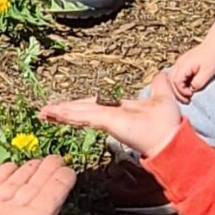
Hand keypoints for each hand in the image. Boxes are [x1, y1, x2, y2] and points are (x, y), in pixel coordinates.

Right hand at [0, 156, 86, 214]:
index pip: (47, 203)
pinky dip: (1, 176)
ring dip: (26, 174)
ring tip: (37, 160)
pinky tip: (8, 167)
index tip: (70, 168)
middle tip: (56, 158)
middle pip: (33, 192)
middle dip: (45, 175)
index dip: (59, 185)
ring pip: (13, 188)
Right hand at [41, 71, 184, 160]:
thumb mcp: (163, 97)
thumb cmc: (168, 124)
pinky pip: (85, 116)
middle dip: (63, 110)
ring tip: (43, 113)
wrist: (172, 140)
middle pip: (81, 109)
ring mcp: (107, 119)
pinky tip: (56, 113)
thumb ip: (159, 86)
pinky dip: (70, 115)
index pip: (94, 105)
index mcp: (118, 109)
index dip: (79, 104)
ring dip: (61, 112)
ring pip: (79, 113)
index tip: (65, 105)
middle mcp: (110, 115)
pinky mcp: (107, 122)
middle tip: (43, 111)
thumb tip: (160, 74)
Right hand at [167, 43, 214, 99]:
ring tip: (186, 96)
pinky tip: (187, 88)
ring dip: (177, 88)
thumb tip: (190, 90)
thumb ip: (198, 83)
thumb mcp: (208, 73)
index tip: (190, 95)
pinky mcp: (182, 63)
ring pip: (171, 78)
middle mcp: (179, 63)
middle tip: (187, 100)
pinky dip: (179, 83)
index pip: (176, 81)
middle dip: (177, 92)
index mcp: (184, 64)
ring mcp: (180, 62)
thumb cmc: (213, 58)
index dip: (181, 91)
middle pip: (170, 80)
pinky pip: (176, 75)